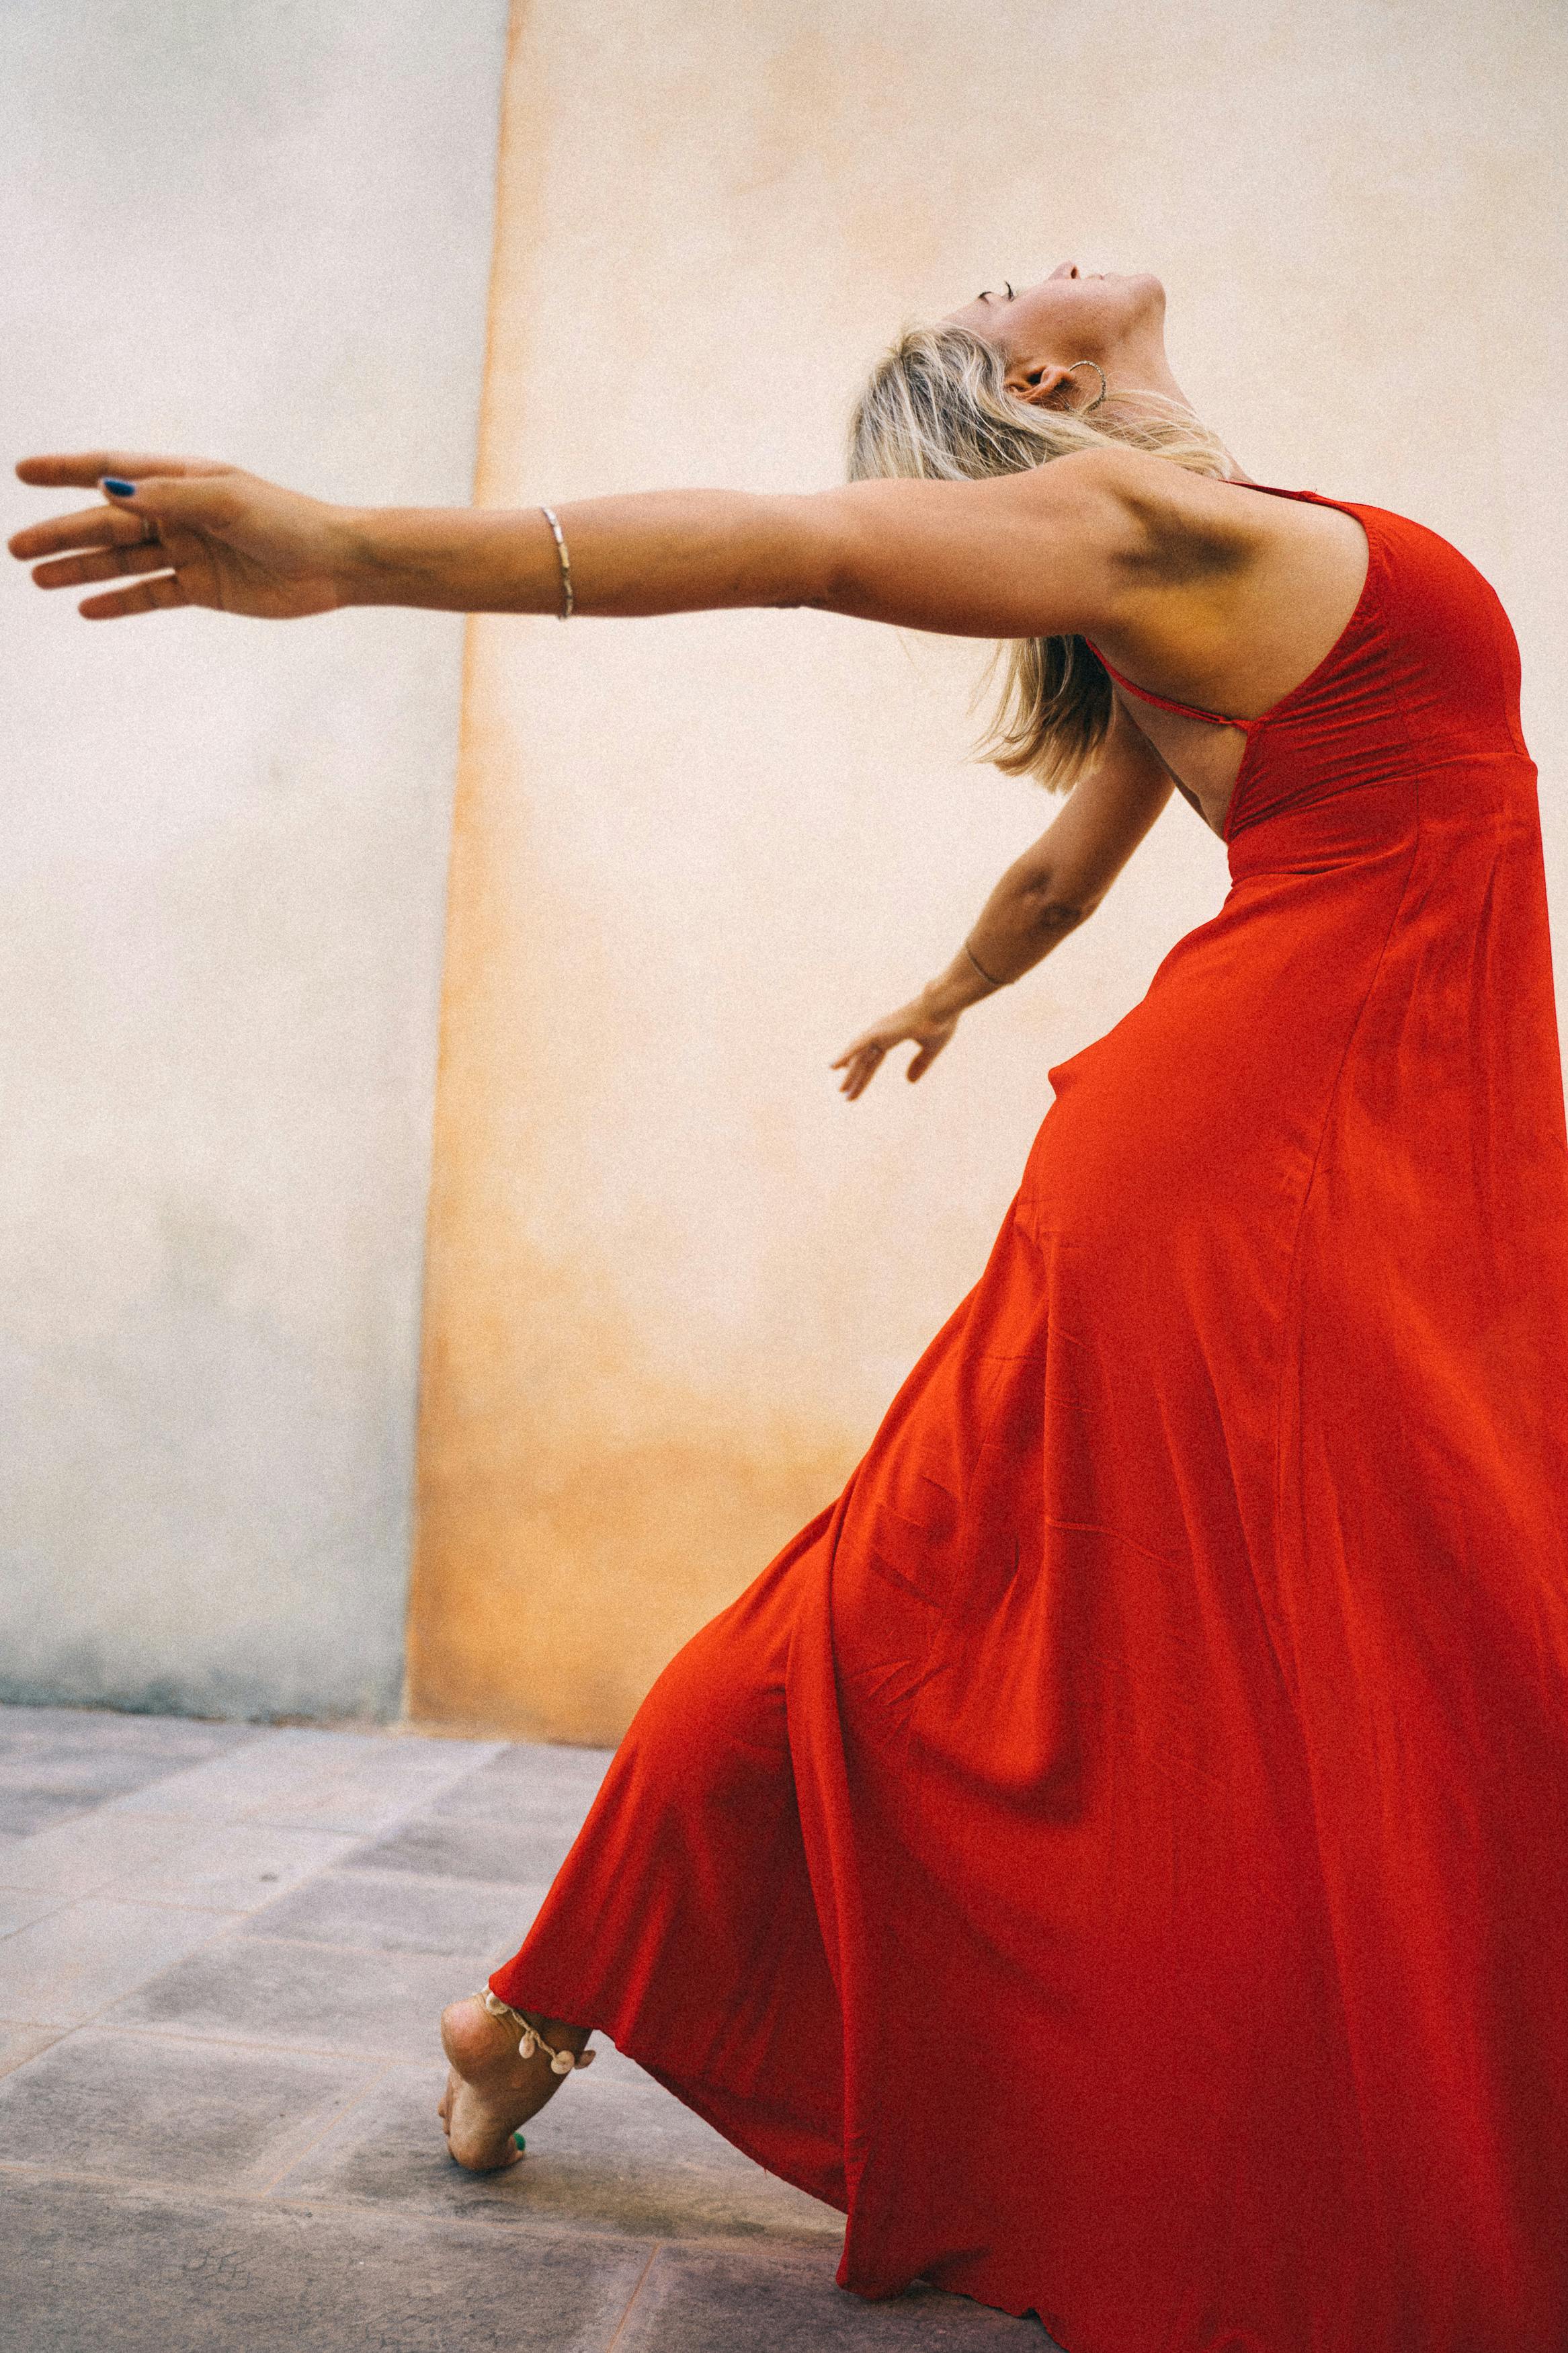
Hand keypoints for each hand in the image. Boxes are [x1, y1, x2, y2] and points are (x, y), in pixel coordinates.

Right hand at [8, 453, 354, 619]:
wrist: (335, 565)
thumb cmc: (286, 521)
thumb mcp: (225, 502)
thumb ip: (167, 497)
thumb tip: (108, 489)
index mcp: (182, 480)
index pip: (112, 471)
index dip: (66, 471)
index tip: (23, 472)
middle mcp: (178, 514)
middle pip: (107, 523)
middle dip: (62, 534)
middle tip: (16, 548)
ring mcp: (188, 553)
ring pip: (122, 561)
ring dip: (80, 569)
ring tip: (37, 577)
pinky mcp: (202, 589)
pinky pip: (150, 595)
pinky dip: (119, 602)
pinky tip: (86, 608)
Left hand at [831, 987, 962, 1100]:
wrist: (943, 1007)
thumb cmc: (940, 1023)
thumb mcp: (930, 1050)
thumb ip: (920, 1064)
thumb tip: (909, 1082)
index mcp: (892, 1036)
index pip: (874, 1060)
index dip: (866, 1077)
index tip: (857, 1091)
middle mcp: (881, 1033)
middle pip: (863, 1060)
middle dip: (855, 1078)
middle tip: (844, 1094)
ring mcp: (879, 1031)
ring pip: (859, 1056)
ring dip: (850, 1073)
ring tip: (841, 1090)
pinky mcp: (879, 1031)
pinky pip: (858, 1046)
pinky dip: (845, 1055)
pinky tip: (834, 1066)